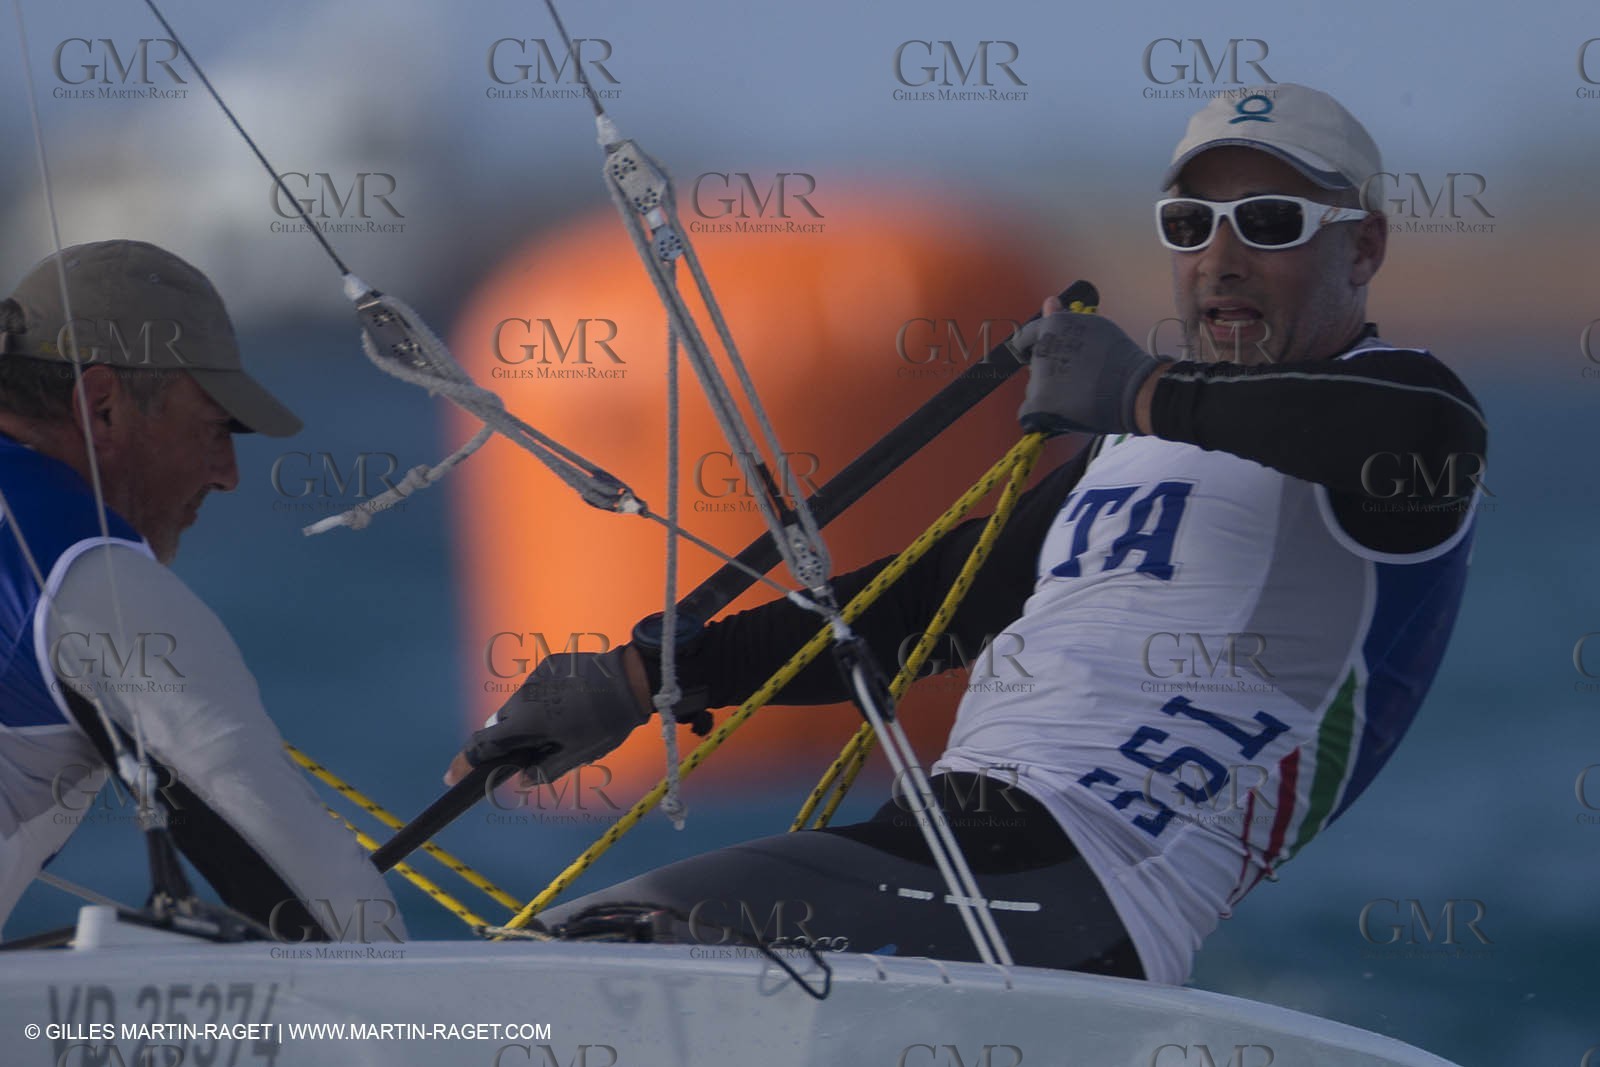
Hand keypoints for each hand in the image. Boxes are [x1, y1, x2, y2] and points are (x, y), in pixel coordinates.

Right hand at [444, 646, 654, 786]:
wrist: (631, 678)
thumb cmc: (606, 722)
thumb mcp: (578, 755)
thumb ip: (544, 771)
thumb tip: (521, 782)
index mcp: (526, 720)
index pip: (483, 744)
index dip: (464, 762)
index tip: (451, 777)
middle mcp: (523, 695)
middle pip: (499, 724)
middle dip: (504, 742)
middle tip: (523, 756)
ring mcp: (536, 675)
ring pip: (517, 705)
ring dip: (525, 721)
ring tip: (556, 730)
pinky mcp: (549, 664)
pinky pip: (534, 688)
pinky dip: (540, 702)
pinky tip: (566, 709)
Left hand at [1012, 296, 1166, 435]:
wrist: (1134, 390)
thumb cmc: (1119, 359)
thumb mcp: (1093, 328)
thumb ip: (1065, 318)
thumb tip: (1048, 301)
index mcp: (1053, 327)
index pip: (1028, 336)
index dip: (1033, 346)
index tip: (1037, 354)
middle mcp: (1041, 351)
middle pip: (1036, 365)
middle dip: (1050, 371)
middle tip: (1079, 379)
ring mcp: (1037, 379)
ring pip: (1035, 389)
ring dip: (1049, 393)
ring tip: (1079, 395)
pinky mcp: (1038, 405)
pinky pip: (1029, 413)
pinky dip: (1041, 416)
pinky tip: (1062, 414)